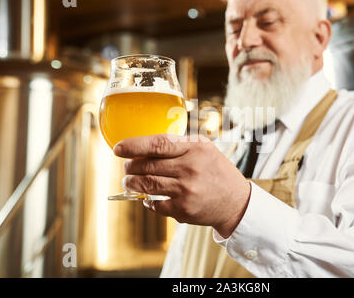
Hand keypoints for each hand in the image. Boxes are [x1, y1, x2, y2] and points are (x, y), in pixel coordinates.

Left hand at [113, 134, 250, 237]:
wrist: (236, 201)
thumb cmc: (217, 172)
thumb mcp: (205, 149)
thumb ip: (180, 144)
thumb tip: (146, 145)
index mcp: (194, 149)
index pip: (157, 144)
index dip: (134, 146)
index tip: (118, 148)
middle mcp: (189, 168)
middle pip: (147, 166)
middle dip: (130, 166)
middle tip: (126, 167)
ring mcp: (186, 190)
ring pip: (146, 185)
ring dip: (131, 183)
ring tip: (128, 181)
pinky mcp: (183, 209)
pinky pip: (155, 204)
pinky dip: (146, 201)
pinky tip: (147, 197)